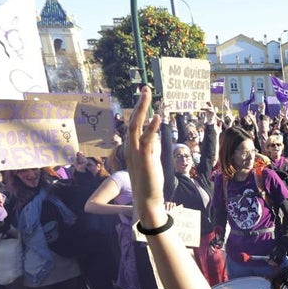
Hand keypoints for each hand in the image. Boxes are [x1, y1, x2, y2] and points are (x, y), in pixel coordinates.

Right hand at [125, 87, 167, 225]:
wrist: (147, 200)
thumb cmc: (149, 182)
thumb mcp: (151, 160)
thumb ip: (151, 148)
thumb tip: (155, 137)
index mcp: (131, 148)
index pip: (133, 125)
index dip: (138, 110)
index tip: (144, 96)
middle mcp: (131, 148)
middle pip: (133, 121)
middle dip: (139, 104)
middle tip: (145, 88)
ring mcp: (136, 153)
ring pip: (136, 127)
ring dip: (142, 109)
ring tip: (147, 94)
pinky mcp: (145, 159)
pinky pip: (147, 141)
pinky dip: (151, 128)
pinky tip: (156, 117)